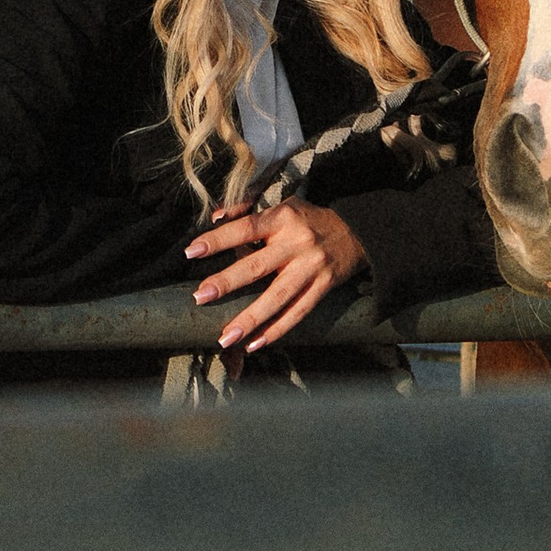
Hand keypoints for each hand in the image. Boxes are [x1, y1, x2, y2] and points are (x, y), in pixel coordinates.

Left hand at [185, 200, 367, 351]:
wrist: (358, 232)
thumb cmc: (309, 219)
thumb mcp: (283, 205)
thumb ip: (247, 210)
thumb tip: (216, 216)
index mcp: (283, 217)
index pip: (245, 228)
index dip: (218, 240)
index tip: (192, 252)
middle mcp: (297, 242)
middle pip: (258, 266)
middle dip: (227, 282)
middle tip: (200, 297)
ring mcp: (312, 267)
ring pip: (277, 297)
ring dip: (250, 319)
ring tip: (225, 337)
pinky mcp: (324, 287)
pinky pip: (298, 312)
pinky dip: (276, 330)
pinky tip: (254, 344)